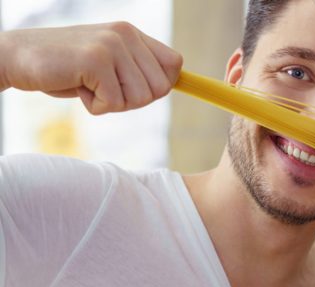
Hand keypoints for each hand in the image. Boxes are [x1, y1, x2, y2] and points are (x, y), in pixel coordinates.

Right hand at [0, 22, 182, 113]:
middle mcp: (126, 34)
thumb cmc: (69, 69)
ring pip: (140, 99)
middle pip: (160, 89)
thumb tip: (173, 84)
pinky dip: (96, 107)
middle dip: (133, 100)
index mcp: (132, 33)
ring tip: (89, 85)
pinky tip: (78, 87)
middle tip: (103, 87)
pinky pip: (114, 103)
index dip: (159, 86)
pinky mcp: (96, 60)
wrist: (21, 59)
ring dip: (113, 103)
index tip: (132, 87)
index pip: (175, 65)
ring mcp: (111, 45)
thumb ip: (140, 71)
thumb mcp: (111, 66)